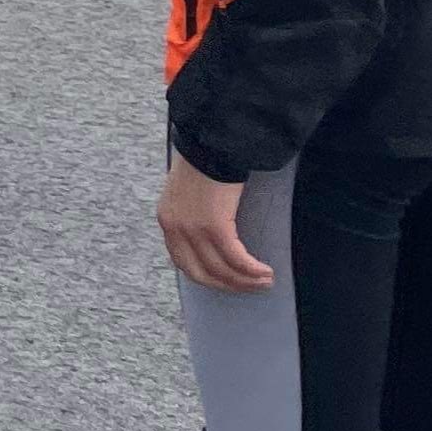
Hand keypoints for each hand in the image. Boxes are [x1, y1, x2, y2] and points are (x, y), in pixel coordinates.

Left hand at [158, 156, 270, 291]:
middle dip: (228, 285)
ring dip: (245, 281)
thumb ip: (192, 215)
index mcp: (167, 220)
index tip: (226, 282)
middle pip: (200, 273)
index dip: (206, 277)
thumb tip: (210, 237)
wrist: (211, 143)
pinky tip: (264, 271)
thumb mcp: (187, 194)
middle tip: (250, 287)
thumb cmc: (205, 163)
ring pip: (220, 270)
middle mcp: (175, 228)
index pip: (182, 261)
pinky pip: (235, 259)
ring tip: (264, 281)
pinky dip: (251, 270)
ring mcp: (193, 229)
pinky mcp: (214, 226)